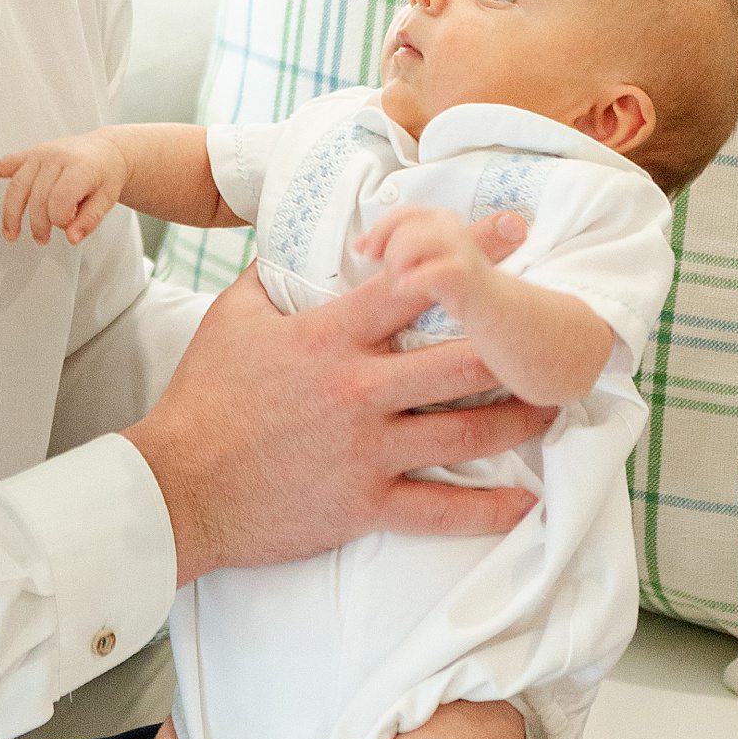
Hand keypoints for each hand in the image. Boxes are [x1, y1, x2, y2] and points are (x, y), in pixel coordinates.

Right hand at [0, 130, 129, 244]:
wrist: (105, 151)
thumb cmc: (105, 176)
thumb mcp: (107, 199)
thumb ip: (90, 220)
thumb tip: (70, 239)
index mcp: (80, 168)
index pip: (61, 198)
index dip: (62, 219)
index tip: (68, 228)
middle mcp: (57, 158)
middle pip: (37, 197)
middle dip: (39, 223)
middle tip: (43, 239)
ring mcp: (40, 155)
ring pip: (17, 187)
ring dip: (12, 214)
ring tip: (12, 235)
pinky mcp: (28, 155)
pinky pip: (2, 165)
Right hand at [124, 213, 549, 585]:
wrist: (178, 487)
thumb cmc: (203, 397)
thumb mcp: (233, 317)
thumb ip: (276, 279)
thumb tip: (304, 245)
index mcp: (327, 337)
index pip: (409, 284)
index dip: (466, 253)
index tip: (513, 229)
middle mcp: (357, 389)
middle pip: (459, 361)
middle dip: (513, 339)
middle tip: (559, 325)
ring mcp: (366, 450)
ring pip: (465, 431)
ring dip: (519, 418)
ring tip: (556, 403)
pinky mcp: (365, 504)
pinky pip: (440, 509)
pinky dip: (490, 509)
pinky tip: (529, 501)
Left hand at [355, 205, 492, 322]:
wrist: (494, 306)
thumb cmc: (454, 282)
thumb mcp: (422, 258)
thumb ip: (393, 247)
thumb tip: (359, 245)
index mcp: (439, 219)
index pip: (399, 215)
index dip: (378, 233)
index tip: (366, 253)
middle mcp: (451, 227)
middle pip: (401, 232)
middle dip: (389, 257)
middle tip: (397, 277)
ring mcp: (460, 248)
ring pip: (408, 244)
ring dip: (398, 269)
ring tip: (405, 285)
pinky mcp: (464, 272)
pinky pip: (426, 272)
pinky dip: (409, 283)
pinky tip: (408, 290)